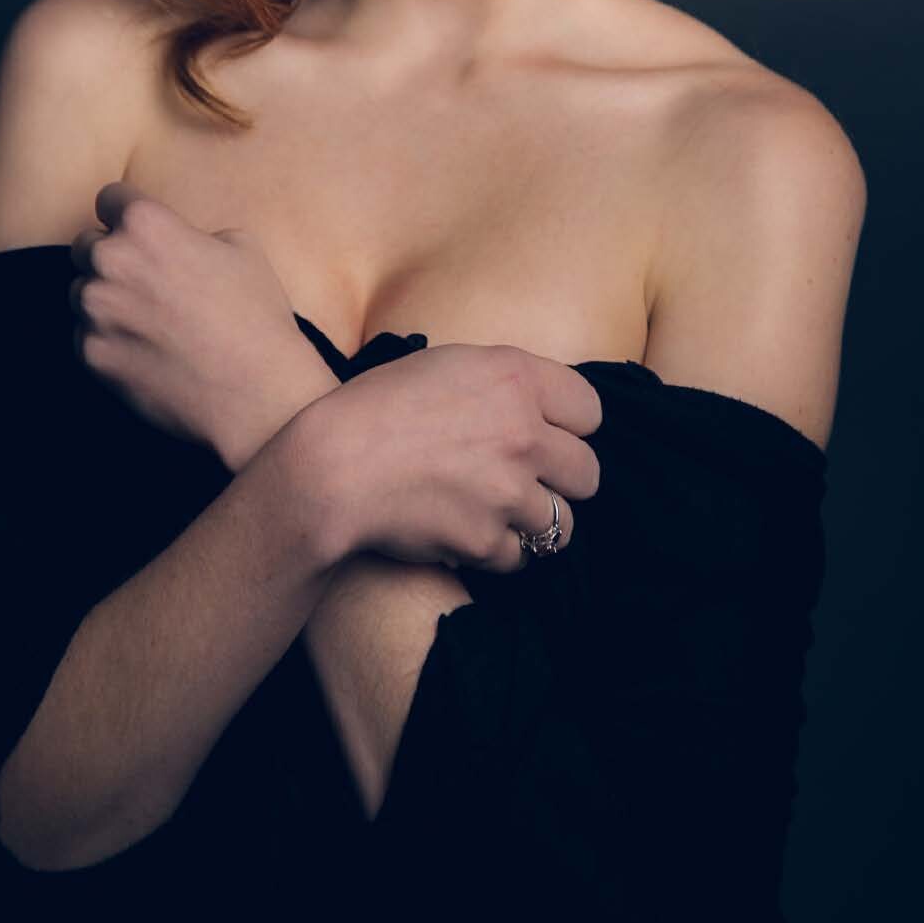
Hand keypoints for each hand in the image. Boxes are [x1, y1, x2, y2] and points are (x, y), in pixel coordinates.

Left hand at [68, 181, 338, 471]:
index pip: (109, 198)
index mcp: (146, 225)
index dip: (125, 211)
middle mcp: (110, 261)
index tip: (135, 228)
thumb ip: (195, 234)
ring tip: (149, 320)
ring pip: (81, 292)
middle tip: (146, 280)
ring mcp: (95, 311)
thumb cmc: (256, 316)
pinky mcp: (91, 356)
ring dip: (106, 299)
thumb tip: (180, 243)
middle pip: (86, 245)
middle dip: (111, 257)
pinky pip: (85, 336)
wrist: (256, 393)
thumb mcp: (243, 248)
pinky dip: (108, 340)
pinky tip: (146, 351)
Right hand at [295, 340, 602, 574]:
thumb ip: (504, 381)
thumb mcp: (446, 365)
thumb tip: (540, 406)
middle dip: (563, 480)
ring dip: (533, 522)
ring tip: (498, 511)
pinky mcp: (486, 540)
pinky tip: (468, 532)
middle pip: (588, 474)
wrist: (332, 467)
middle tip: (529, 480)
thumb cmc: (378, 407)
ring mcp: (508, 492)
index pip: (591, 411)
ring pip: (561, 524)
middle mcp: (524, 434)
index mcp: (516, 378)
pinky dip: (498, 551)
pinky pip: (518, 557)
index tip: (550, 434)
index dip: (570, 425)